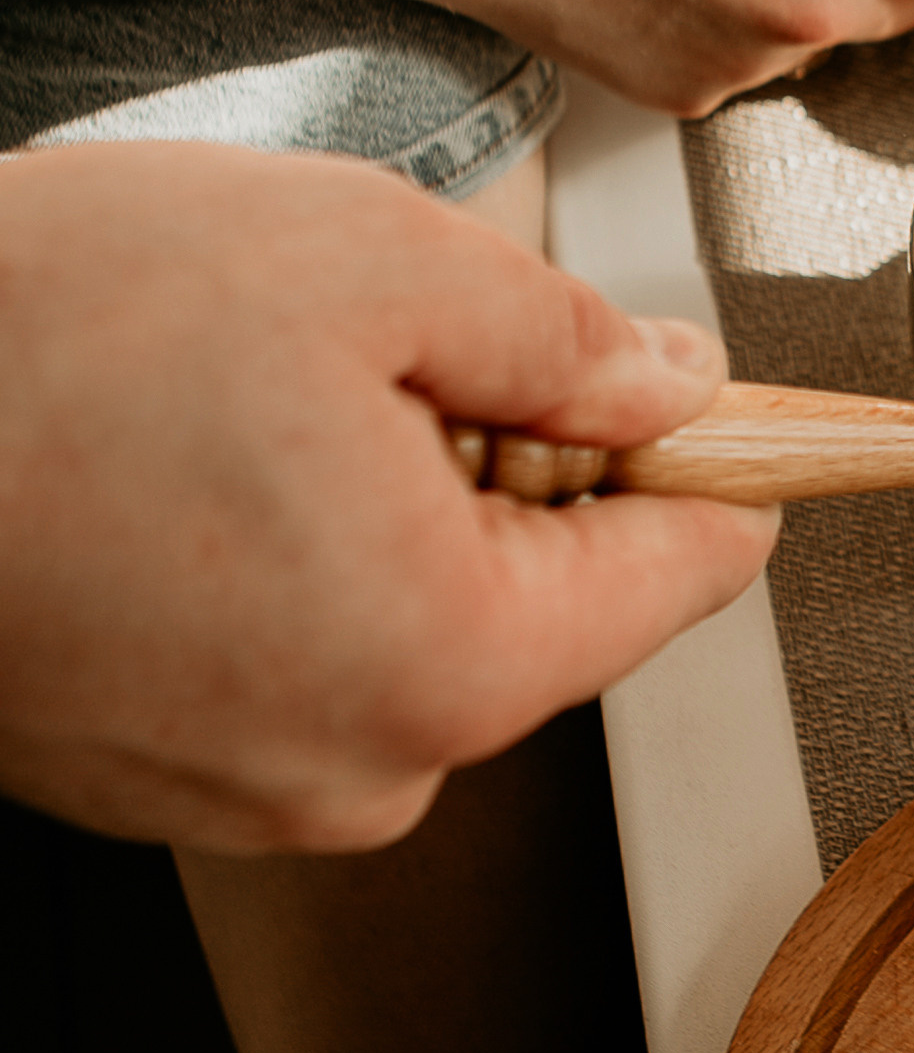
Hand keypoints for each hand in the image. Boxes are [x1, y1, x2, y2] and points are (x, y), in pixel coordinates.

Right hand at [0, 145, 778, 852]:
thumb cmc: (41, 340)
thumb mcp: (370, 260)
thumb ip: (563, 335)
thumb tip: (669, 382)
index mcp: (456, 661)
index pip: (693, 574)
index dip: (708, 451)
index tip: (683, 378)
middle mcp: (366, 770)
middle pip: (554, 605)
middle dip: (517, 469)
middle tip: (400, 349)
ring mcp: (248, 792)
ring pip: (419, 625)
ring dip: (390, 507)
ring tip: (257, 401)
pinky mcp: (154, 773)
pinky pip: (298, 657)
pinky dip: (285, 559)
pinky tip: (188, 463)